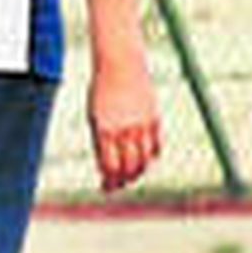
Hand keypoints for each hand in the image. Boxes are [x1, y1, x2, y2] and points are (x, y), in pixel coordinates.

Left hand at [89, 59, 160, 192]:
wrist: (120, 64)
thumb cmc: (101, 92)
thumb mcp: (94, 118)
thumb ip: (101, 143)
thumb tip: (107, 168)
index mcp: (105, 131)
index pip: (109, 167)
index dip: (109, 182)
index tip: (106, 188)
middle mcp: (124, 130)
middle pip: (128, 167)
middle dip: (123, 180)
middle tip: (119, 185)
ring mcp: (142, 125)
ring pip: (144, 160)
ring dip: (139, 172)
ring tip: (132, 175)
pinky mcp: (154, 118)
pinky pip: (156, 146)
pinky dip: (152, 156)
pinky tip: (146, 160)